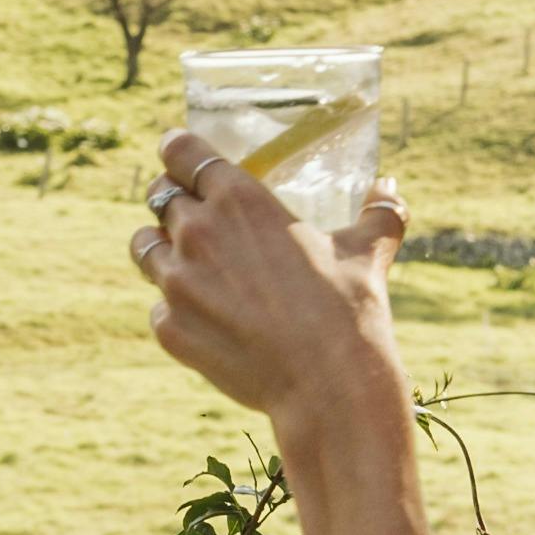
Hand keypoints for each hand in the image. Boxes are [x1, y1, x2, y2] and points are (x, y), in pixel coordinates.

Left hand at [129, 128, 406, 435]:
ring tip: (188, 262)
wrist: (329, 386)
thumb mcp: (368, 251)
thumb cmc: (350, 310)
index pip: (181, 151)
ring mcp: (176, 282)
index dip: (177, 148)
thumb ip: (378, 212)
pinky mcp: (169, 328)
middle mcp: (197, 233)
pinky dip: (177, 309)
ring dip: (162, 248)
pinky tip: (209, 320)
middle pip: (159, 197)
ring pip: (145, 247)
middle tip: (189, 211)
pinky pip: (159, 307)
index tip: (177, 151)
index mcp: (239, 199)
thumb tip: (389, 188)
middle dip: (172, 199)